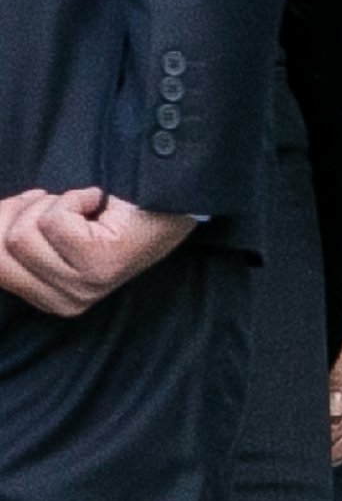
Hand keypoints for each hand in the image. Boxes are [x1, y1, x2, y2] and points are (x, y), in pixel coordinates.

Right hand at [0, 189, 195, 315]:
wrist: (167, 198)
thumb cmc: (110, 211)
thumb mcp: (52, 231)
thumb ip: (16, 235)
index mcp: (49, 300)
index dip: (2, 221)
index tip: (28, 205)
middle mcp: (65, 303)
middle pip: (3, 248)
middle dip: (22, 211)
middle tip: (57, 202)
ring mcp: (83, 287)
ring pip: (25, 234)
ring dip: (52, 204)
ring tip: (85, 206)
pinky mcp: (99, 265)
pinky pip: (54, 221)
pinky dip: (74, 197)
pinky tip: (99, 202)